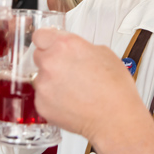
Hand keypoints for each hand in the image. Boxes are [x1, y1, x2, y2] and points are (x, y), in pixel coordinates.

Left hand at [32, 29, 145, 144]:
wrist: (115, 118)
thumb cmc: (115, 89)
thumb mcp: (104, 54)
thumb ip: (81, 47)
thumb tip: (74, 50)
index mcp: (65, 45)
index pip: (40, 35)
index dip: (48, 41)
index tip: (50, 45)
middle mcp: (50, 62)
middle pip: (39, 56)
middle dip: (51, 61)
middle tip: (68, 71)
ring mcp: (43, 85)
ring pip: (40, 78)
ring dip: (52, 82)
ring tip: (74, 90)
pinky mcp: (41, 104)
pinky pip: (42, 97)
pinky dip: (53, 99)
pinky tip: (71, 102)